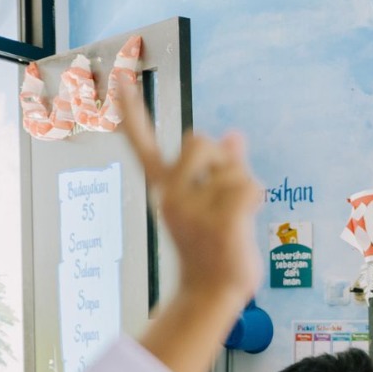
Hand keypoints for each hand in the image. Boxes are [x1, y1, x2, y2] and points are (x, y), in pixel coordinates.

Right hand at [117, 84, 259, 308]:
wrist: (211, 294)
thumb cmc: (212, 250)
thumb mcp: (211, 203)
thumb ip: (222, 168)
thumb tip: (235, 134)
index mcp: (165, 189)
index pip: (143, 143)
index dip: (132, 111)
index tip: (117, 78)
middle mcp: (172, 196)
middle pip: (199, 138)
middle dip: (220, 156)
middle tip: (224, 191)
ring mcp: (194, 210)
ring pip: (234, 168)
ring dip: (244, 188)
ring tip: (234, 220)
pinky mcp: (220, 223)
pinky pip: (250, 187)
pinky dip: (256, 200)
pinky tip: (245, 223)